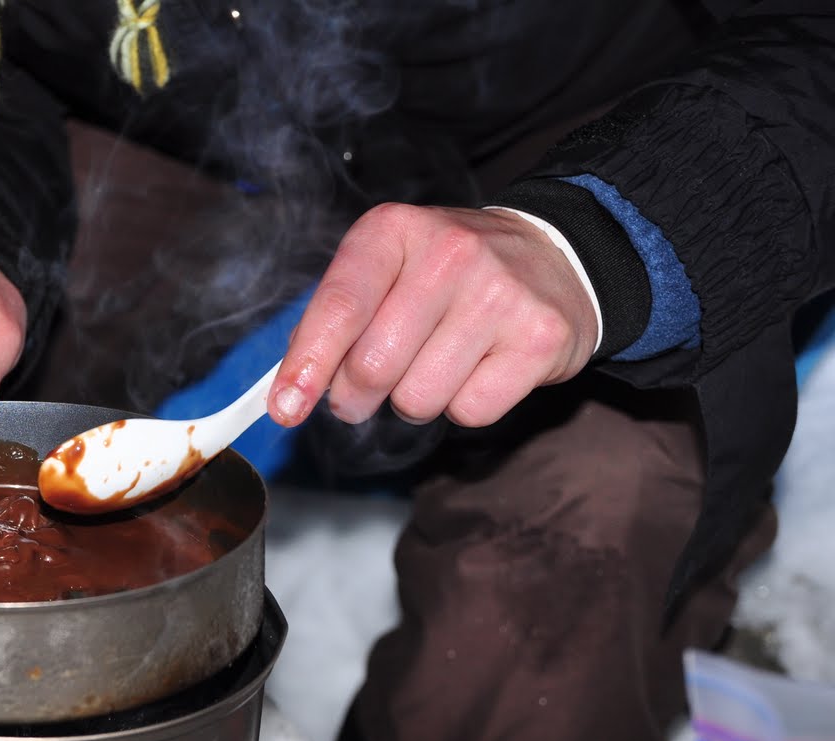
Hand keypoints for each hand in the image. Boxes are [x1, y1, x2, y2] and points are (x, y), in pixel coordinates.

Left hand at [267, 203, 599, 429]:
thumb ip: (330, 321)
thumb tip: (288, 390)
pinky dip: (463, 406)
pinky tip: (478, 367)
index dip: (306, 366)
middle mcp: (449, 253)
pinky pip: (469, 412)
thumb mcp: (382, 271)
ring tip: (435, 363)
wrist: (553, 255)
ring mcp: (500, 294)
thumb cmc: (444, 275)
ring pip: (417, 399)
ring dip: (412, 400)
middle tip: (366, 388)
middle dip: (356, 396)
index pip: (339, 307)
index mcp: (393, 230)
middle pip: (372, 367)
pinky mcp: (540, 338)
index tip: (284, 410)